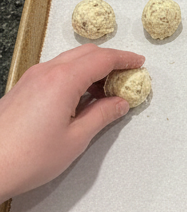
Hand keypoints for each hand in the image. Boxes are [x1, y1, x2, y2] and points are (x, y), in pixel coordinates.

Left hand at [0, 44, 144, 199]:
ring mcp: (31, 78)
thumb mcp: (74, 140)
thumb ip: (102, 116)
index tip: (139, 64)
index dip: (125, 59)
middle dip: (110, 61)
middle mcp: (46, 72)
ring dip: (91, 68)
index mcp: (63, 80)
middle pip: (87, 53)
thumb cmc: (26, 158)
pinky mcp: (21, 88)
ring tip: (104, 91)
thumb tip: (119, 103)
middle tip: (125, 78)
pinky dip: (73, 75)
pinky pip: (55, 70)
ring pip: (70, 60)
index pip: (103, 58)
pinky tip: (78, 98)